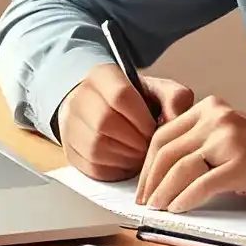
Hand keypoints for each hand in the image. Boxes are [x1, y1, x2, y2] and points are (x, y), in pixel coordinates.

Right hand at [57, 64, 194, 181]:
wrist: (107, 109)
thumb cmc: (138, 103)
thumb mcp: (160, 92)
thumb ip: (175, 99)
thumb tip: (177, 119)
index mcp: (102, 76)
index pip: (119, 95)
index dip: (142, 118)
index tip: (154, 129)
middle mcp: (79, 97)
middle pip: (105, 122)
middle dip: (135, 140)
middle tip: (149, 146)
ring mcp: (69, 125)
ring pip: (96, 147)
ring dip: (126, 157)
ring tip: (140, 154)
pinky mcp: (69, 150)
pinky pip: (91, 167)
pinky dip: (115, 169)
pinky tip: (127, 162)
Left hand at [136, 96, 245, 212]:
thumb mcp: (234, 141)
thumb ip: (204, 147)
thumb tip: (167, 174)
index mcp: (212, 109)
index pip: (164, 134)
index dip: (147, 163)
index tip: (142, 185)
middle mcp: (218, 118)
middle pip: (166, 150)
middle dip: (149, 180)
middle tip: (143, 202)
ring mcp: (231, 139)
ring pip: (180, 167)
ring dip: (163, 192)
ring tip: (157, 208)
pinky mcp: (243, 163)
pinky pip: (203, 184)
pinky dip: (185, 199)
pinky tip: (178, 209)